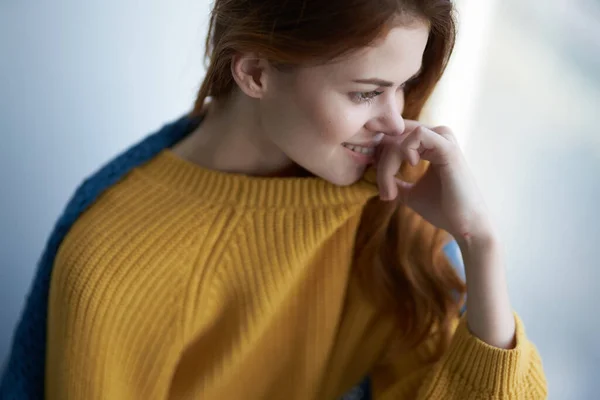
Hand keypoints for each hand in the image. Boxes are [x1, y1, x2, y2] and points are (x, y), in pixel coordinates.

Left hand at [376, 121, 515, 348]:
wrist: (472, 231)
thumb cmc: (444, 215)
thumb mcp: (411, 196)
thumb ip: (395, 182)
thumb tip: (370, 180)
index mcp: (430, 149)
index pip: (395, 136)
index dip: (379, 153)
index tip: (371, 181)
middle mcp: (438, 141)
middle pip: (395, 132)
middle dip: (380, 157)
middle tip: (379, 189)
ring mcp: (444, 144)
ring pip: (402, 134)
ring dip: (388, 162)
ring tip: (389, 191)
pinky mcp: (448, 152)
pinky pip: (416, 140)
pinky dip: (400, 159)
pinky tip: (399, 184)